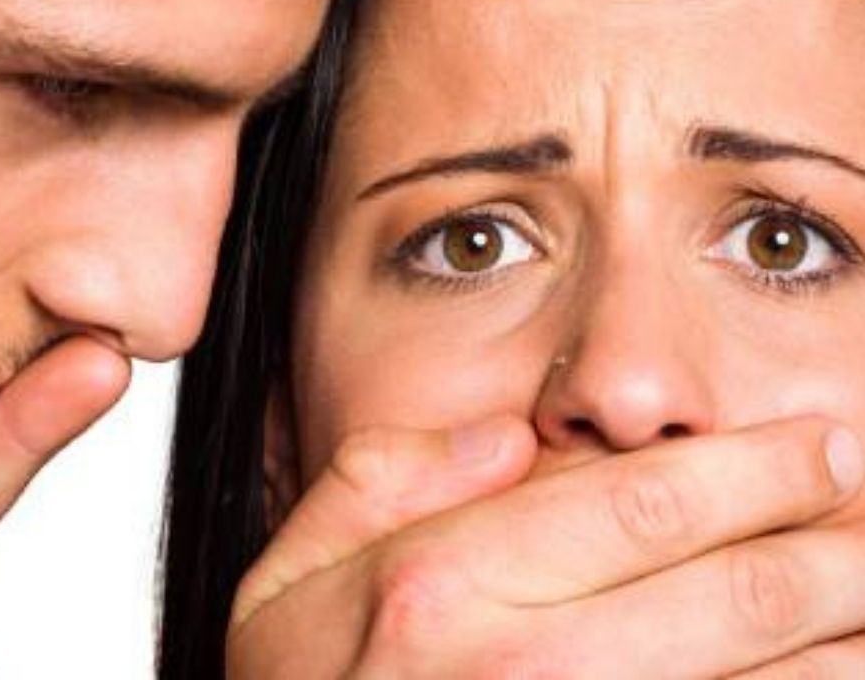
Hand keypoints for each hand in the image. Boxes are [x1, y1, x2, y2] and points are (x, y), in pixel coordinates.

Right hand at [230, 417, 864, 677]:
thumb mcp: (286, 574)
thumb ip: (382, 477)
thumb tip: (503, 439)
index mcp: (439, 583)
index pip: (640, 504)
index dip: (753, 470)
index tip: (819, 448)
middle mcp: (520, 669)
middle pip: (735, 592)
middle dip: (838, 547)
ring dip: (850, 637)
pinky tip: (832, 673)